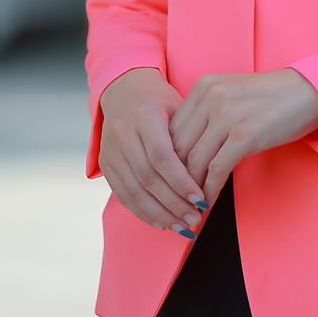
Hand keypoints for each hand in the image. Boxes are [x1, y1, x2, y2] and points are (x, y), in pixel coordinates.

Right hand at [99, 68, 207, 233]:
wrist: (124, 89)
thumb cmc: (160, 100)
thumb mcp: (178, 107)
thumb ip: (190, 137)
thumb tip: (212, 174)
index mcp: (144, 115)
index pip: (162, 156)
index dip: (181, 181)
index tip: (201, 199)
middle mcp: (122, 132)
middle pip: (147, 177)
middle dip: (173, 203)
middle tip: (195, 218)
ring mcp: (110, 149)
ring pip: (133, 190)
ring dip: (159, 214)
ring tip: (182, 227)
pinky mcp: (104, 163)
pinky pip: (122, 194)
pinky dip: (142, 212)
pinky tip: (161, 222)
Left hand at [170, 69, 317, 204]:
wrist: (310, 90)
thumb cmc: (272, 96)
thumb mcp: (232, 94)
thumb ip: (207, 113)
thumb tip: (185, 150)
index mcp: (204, 86)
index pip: (173, 128)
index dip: (168, 159)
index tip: (169, 179)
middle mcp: (211, 97)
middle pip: (179, 146)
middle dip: (176, 177)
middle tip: (175, 198)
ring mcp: (227, 116)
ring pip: (195, 161)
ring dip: (191, 188)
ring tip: (190, 205)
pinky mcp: (245, 135)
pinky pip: (217, 170)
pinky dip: (210, 190)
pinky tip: (209, 202)